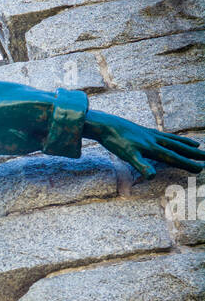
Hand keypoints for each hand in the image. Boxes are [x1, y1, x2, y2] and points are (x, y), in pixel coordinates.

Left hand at [85, 110, 204, 179]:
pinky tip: (174, 139)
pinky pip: (165, 136)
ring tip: (198, 147)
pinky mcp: (146, 132)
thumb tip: (152, 177)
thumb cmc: (116, 141)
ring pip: (173, 140)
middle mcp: (155, 140)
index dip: (187, 164)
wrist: (106, 124)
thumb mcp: (127, 156)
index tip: (200, 169)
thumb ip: (141, 166)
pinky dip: (173, 138)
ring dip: (186, 145)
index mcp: (153, 148)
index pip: (174, 158)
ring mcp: (151, 135)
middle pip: (178, 148)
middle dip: (193, 154)